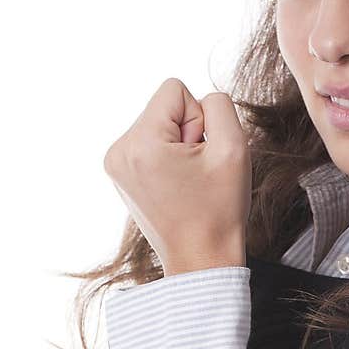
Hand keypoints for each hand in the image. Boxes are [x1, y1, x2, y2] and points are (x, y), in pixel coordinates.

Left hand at [103, 77, 249, 271]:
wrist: (200, 259)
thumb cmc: (219, 210)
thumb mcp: (234, 148)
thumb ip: (220, 105)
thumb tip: (201, 100)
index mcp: (141, 143)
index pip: (174, 89)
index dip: (199, 118)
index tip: (200, 155)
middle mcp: (119, 150)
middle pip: (164, 106)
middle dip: (187, 132)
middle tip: (195, 173)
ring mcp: (115, 163)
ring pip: (158, 123)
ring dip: (178, 146)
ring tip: (186, 181)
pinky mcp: (120, 173)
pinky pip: (150, 142)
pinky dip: (167, 157)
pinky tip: (175, 185)